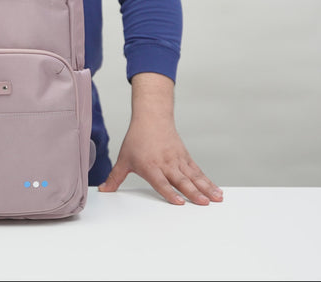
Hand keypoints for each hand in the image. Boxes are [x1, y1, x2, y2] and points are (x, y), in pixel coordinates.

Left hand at [98, 120, 222, 204]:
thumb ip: (115, 177)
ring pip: (194, 176)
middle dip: (193, 193)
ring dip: (206, 188)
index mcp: (150, 166)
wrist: (151, 118)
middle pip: (181, 180)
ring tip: (217, 199)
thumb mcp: (123, 159)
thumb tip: (104, 190)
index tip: (179, 203)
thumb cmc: (137, 139)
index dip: (169, 193)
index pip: (161, 182)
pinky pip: (198, 171)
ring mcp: (178, 160)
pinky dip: (208, 181)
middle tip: (203, 203)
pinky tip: (217, 190)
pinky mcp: (186, 157)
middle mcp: (166, 163)